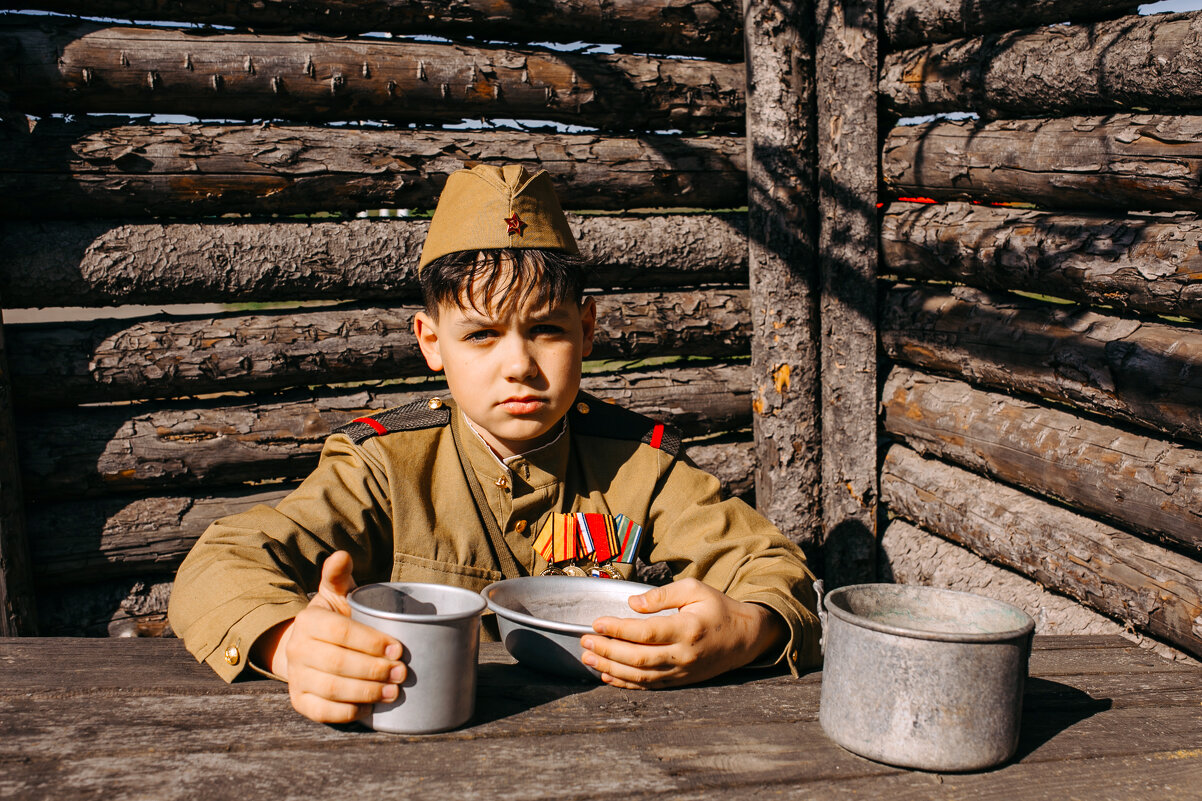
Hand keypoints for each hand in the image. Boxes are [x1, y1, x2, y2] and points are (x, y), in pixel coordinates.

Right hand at [260, 551, 406, 723]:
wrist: (306, 646)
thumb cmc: (333, 618)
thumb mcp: (336, 593)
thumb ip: (339, 576)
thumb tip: (341, 555)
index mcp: (308, 621)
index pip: (340, 633)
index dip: (370, 642)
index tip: (398, 649)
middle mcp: (297, 650)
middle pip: (337, 664)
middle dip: (373, 670)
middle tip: (402, 673)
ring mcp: (296, 677)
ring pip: (330, 690)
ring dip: (365, 693)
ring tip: (394, 692)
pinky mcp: (300, 701)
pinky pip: (321, 711)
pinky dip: (346, 712)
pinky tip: (369, 708)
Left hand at [579, 578, 786, 689]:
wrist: (745, 638)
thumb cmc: (717, 608)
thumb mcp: (694, 590)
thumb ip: (662, 596)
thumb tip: (632, 604)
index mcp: (688, 628)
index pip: (646, 632)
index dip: (618, 629)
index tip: (596, 623)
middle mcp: (684, 654)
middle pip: (639, 658)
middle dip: (608, 650)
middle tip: (584, 642)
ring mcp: (682, 672)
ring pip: (641, 676)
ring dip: (611, 668)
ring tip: (588, 658)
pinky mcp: (680, 681)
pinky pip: (649, 686)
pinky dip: (625, 683)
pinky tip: (607, 675)